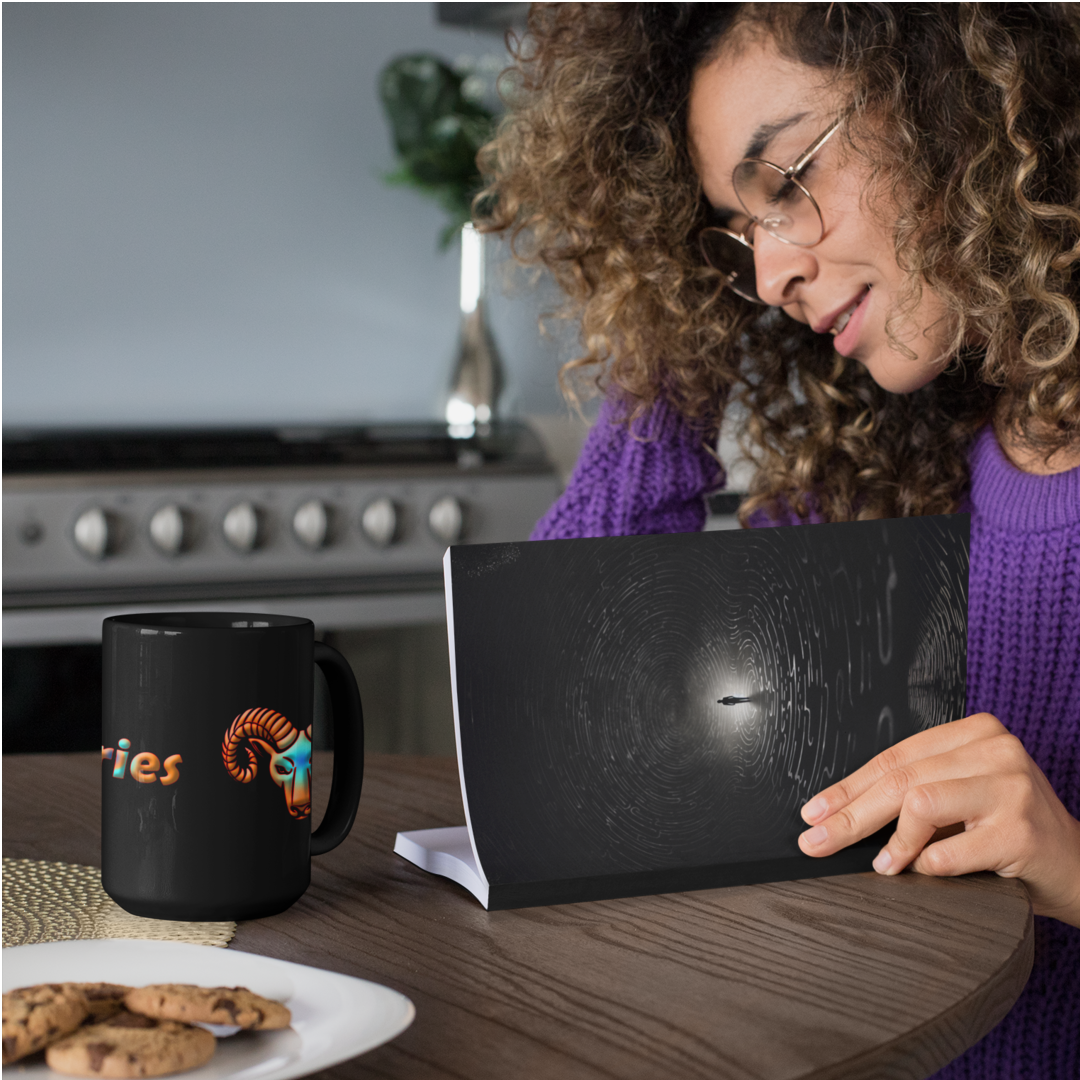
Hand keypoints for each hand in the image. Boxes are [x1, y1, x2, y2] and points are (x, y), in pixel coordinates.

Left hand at [797, 713, 1079, 926]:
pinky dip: (929, 865)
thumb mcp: (963, 798)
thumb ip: (916, 791)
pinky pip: (951, 849)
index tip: (814, 811)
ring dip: (892, 842)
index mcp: (977, 732)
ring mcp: (1013, 787)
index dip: (848, 786)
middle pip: (900, 779)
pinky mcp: (1023, 831)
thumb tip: (837, 814)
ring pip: (920, 803)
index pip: (895, 756)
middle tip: (817, 841)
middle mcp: (997, 750)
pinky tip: (925, 873)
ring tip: (883, 865)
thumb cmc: (1012, 832)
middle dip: (850, 814)